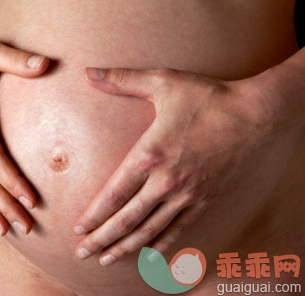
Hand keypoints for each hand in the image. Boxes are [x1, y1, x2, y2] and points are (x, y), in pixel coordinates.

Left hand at [73, 66, 276, 265]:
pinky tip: (149, 254)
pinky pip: (179, 227)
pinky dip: (162, 243)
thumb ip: (122, 80)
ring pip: (151, 230)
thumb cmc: (207, 98)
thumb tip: (89, 72)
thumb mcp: (162, 82)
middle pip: (127, 219)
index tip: (78, 228)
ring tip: (106, 259)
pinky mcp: (204, 198)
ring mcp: (187, 193)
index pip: (114, 194)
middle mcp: (166, 181)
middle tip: (82, 253)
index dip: (94, 214)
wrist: (254, 114)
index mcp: (150, 155)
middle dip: (102, 238)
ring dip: (126, 247)